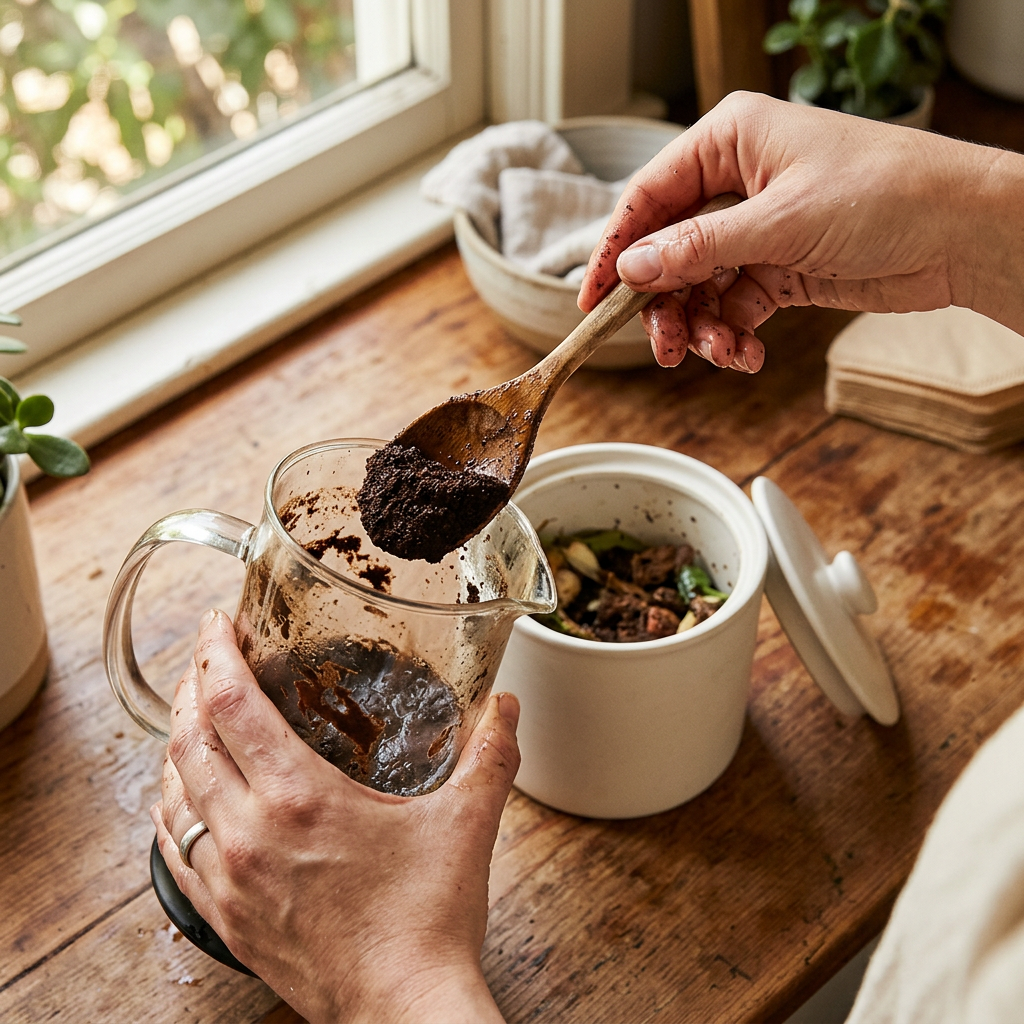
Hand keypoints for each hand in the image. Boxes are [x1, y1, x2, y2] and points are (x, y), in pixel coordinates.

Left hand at [153, 609, 514, 1023]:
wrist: (403, 1010)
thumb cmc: (429, 919)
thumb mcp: (468, 825)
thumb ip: (490, 755)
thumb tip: (508, 706)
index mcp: (299, 798)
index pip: (232, 705)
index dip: (217, 654)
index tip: (218, 623)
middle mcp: (250, 832)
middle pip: (191, 739)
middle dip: (192, 686)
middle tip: (207, 658)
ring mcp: (230, 879)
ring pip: (175, 794)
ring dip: (178, 744)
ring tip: (194, 716)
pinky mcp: (226, 919)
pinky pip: (175, 852)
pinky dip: (169, 811)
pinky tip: (176, 800)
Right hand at [579, 91, 1023, 369]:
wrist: (964, 233)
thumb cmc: (888, 192)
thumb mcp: (781, 221)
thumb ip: (698, 248)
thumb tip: (631, 268)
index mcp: (730, 142)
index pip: (648, 198)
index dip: (614, 251)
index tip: (590, 300)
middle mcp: (737, 184)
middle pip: (667, 253)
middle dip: (664, 306)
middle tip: (666, 349)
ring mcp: (758, 230)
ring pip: (698, 289)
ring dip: (701, 329)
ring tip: (719, 355)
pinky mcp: (779, 270)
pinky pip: (734, 309)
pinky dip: (733, 337)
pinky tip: (746, 355)